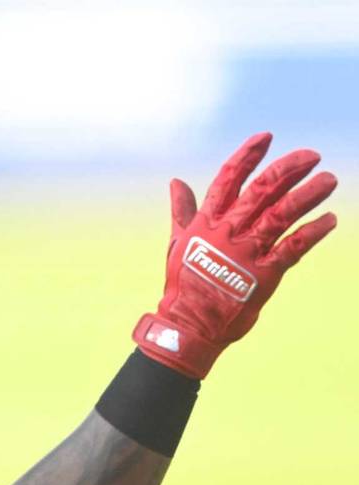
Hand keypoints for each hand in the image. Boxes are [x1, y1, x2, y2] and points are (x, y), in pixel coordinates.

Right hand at [134, 132, 337, 377]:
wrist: (190, 324)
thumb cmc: (184, 283)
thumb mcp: (178, 242)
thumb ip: (183, 210)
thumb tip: (176, 182)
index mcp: (206, 222)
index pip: (228, 180)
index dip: (247, 156)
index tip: (267, 137)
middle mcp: (228, 232)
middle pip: (262, 191)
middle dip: (289, 169)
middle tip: (312, 156)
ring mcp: (247, 252)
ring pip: (282, 214)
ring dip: (308, 195)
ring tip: (329, 181)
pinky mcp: (265, 274)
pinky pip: (294, 247)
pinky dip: (313, 232)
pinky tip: (330, 220)